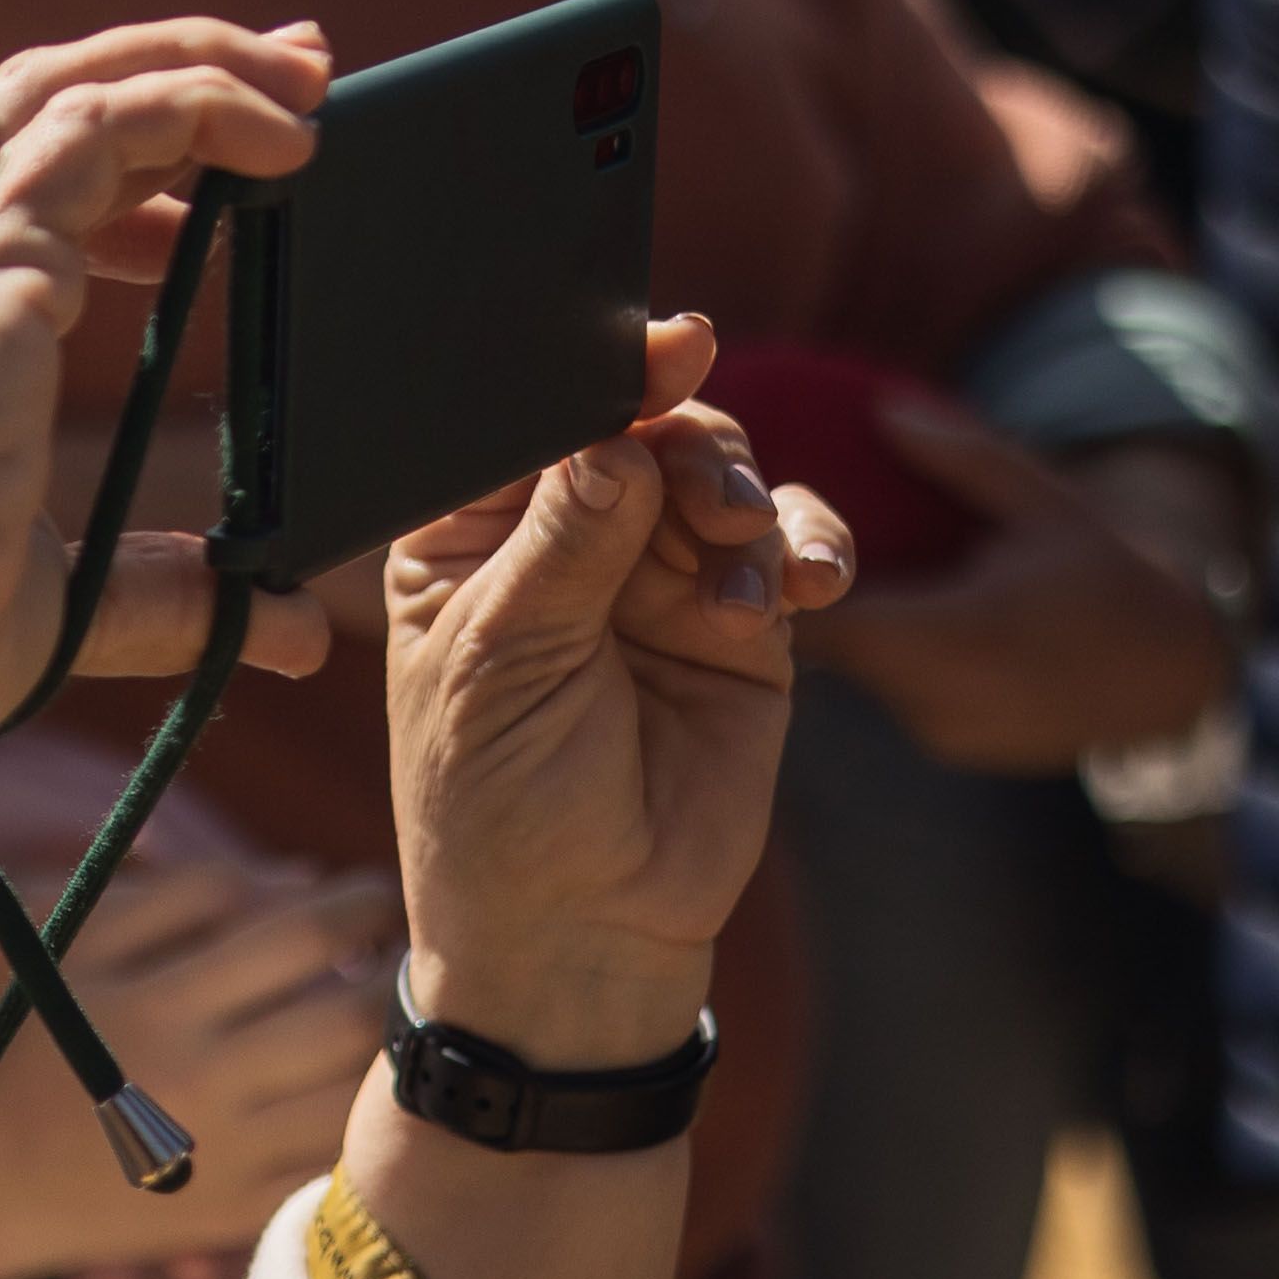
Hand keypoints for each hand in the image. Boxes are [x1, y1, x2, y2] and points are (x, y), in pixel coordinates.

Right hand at [0, 19, 343, 783]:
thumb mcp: (52, 605)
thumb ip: (160, 591)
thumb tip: (286, 628)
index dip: (112, 186)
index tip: (206, 200)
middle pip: (20, 114)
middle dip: (158, 77)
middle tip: (285, 76)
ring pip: (63, 87)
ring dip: (192, 65)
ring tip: (304, 77)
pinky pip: (108, 121)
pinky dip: (203, 105)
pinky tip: (286, 136)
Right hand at [0, 846, 400, 1278]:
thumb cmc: (30, 1037)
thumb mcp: (72, 943)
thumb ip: (176, 894)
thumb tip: (300, 877)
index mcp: (155, 1002)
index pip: (298, 932)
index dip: (356, 901)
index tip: (372, 889)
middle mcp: (195, 1080)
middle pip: (348, 1014)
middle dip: (399, 971)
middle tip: (413, 946)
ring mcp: (220, 1156)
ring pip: (355, 1095)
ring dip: (398, 1047)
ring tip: (406, 1012)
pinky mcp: (233, 1212)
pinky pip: (331, 1162)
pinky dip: (368, 1121)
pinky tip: (371, 1087)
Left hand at [385, 321, 855, 1065]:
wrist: (583, 931)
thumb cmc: (498, 808)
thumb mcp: (504, 670)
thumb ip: (564, 549)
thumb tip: (613, 442)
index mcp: (470, 534)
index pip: (529, 424)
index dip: (591, 377)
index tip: (661, 347)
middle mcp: (566, 539)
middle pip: (641, 429)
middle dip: (688, 437)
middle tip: (709, 489)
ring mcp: (656, 577)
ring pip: (722, 474)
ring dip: (745, 495)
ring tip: (739, 562)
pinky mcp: (740, 624)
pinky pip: (791, 548)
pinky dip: (809, 549)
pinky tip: (804, 591)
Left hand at [796, 396, 1231, 772]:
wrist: (1177, 671)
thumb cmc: (1112, 571)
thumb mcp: (1048, 502)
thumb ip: (965, 460)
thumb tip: (883, 409)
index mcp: (967, 637)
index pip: (836, 624)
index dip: (792, 585)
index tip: (772, 541)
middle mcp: (948, 699)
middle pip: (836, 650)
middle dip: (811, 600)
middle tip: (793, 547)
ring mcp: (949, 733)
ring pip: (860, 676)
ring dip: (853, 630)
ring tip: (849, 573)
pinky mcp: (954, 746)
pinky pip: (894, 695)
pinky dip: (890, 658)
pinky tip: (905, 615)